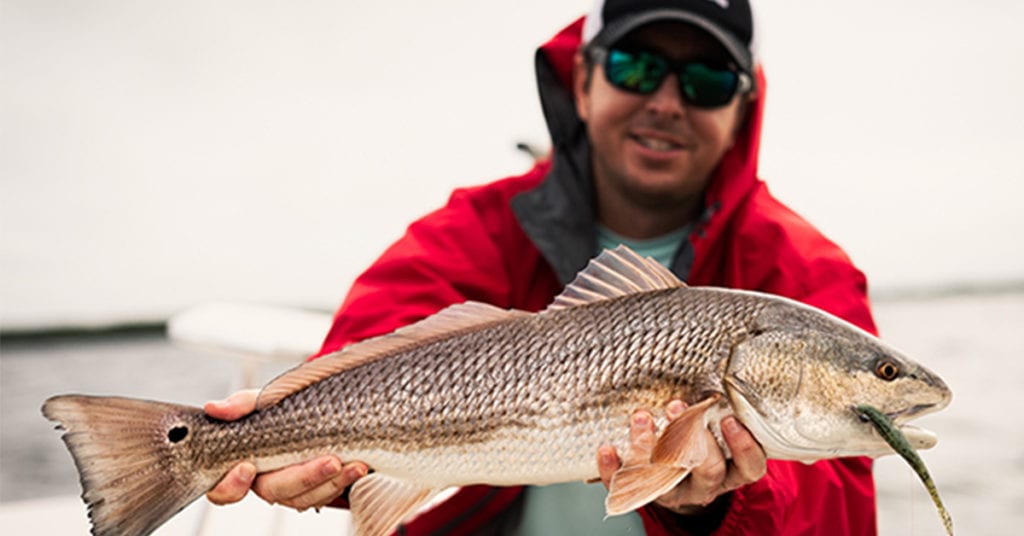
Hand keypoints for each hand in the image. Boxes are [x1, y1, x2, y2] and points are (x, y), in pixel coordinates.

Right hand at [203, 389, 368, 510]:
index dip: (230, 485)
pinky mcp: (315, 490)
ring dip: (331, 483)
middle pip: (274, 492)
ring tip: (356, 465)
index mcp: (242, 463)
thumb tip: (214, 409)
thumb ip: (241, 405)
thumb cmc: (283, 406)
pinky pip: (324, 496)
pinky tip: (359, 468)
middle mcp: (264, 481)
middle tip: (331, 461)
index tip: (247, 467)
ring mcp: (291, 488)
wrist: (319, 405)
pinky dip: (342, 483)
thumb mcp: (263, 399)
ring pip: (304, 499)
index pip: (223, 490)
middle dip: (304, 477)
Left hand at [596, 400, 766, 513]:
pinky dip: (614, 470)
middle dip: (693, 437)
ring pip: (666, 477)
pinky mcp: (644, 494)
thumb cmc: (700, 439)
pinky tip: (607, 449)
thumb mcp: (715, 425)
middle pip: (709, 470)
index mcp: (732, 469)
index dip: (743, 446)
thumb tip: (715, 353)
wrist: (675, 479)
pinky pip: (627, 488)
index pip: (748, 466)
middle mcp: (706, 484)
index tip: (728, 419)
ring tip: (641, 416)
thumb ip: (718, 404)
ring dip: (652, 446)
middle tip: (676, 406)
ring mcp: (675, 492)